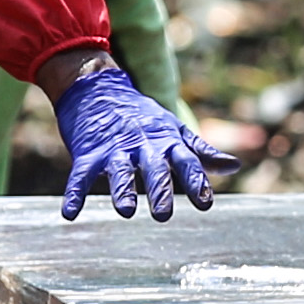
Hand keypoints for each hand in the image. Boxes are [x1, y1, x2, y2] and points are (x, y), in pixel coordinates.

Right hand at [53, 63, 233, 221]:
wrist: (97, 89)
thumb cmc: (142, 117)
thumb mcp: (174, 130)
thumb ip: (201, 152)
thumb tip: (234, 166)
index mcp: (166, 141)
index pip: (186, 161)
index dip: (195, 181)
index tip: (206, 203)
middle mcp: (142, 145)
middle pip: (153, 167)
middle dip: (159, 188)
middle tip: (163, 215)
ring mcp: (113, 149)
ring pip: (119, 171)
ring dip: (122, 189)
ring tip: (126, 211)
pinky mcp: (88, 154)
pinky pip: (80, 176)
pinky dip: (74, 194)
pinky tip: (69, 214)